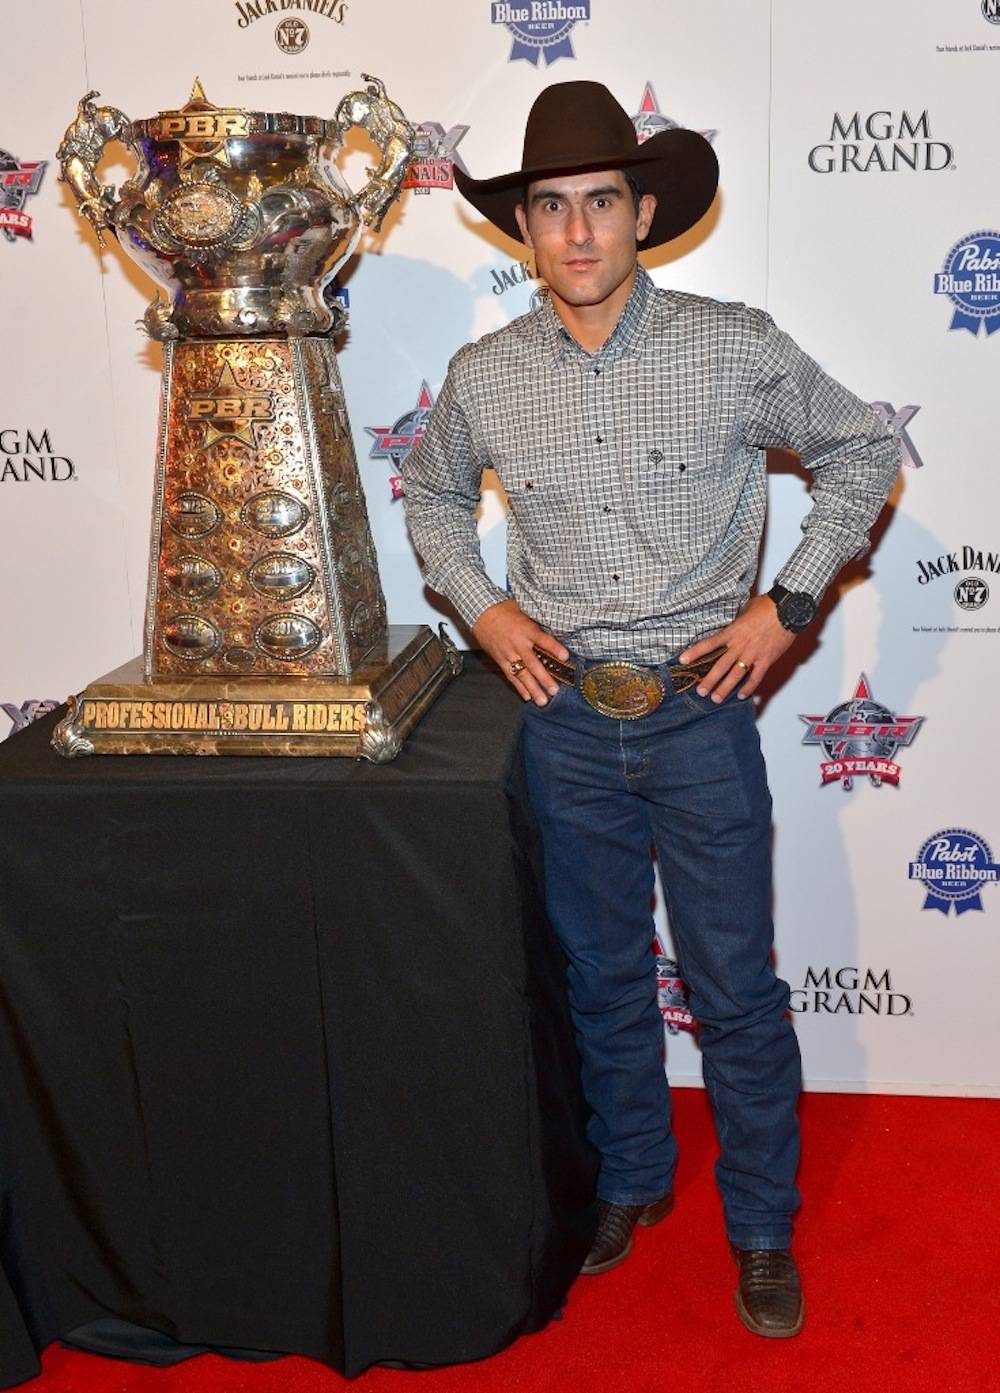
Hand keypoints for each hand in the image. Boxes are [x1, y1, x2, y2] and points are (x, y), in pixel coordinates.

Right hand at [473, 599, 568, 705]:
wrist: (481, 611)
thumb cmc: (504, 609)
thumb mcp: (525, 611)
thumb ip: (538, 624)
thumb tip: (556, 631)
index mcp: (526, 629)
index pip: (543, 639)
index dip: (554, 648)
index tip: (565, 656)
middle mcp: (517, 643)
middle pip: (533, 663)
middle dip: (544, 678)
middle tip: (554, 690)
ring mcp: (508, 653)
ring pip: (522, 674)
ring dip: (533, 688)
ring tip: (542, 700)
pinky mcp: (500, 660)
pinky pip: (510, 676)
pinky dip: (519, 687)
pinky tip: (527, 696)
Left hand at [678, 594, 796, 701]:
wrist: (788, 609)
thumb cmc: (768, 606)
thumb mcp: (745, 611)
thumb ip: (736, 624)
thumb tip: (730, 627)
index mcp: (732, 632)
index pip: (709, 643)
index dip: (695, 652)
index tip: (682, 660)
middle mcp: (740, 645)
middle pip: (720, 665)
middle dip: (709, 680)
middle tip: (700, 691)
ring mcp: (753, 654)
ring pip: (735, 675)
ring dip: (725, 688)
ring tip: (716, 698)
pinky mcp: (767, 660)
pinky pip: (756, 677)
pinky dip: (749, 687)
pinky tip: (742, 696)